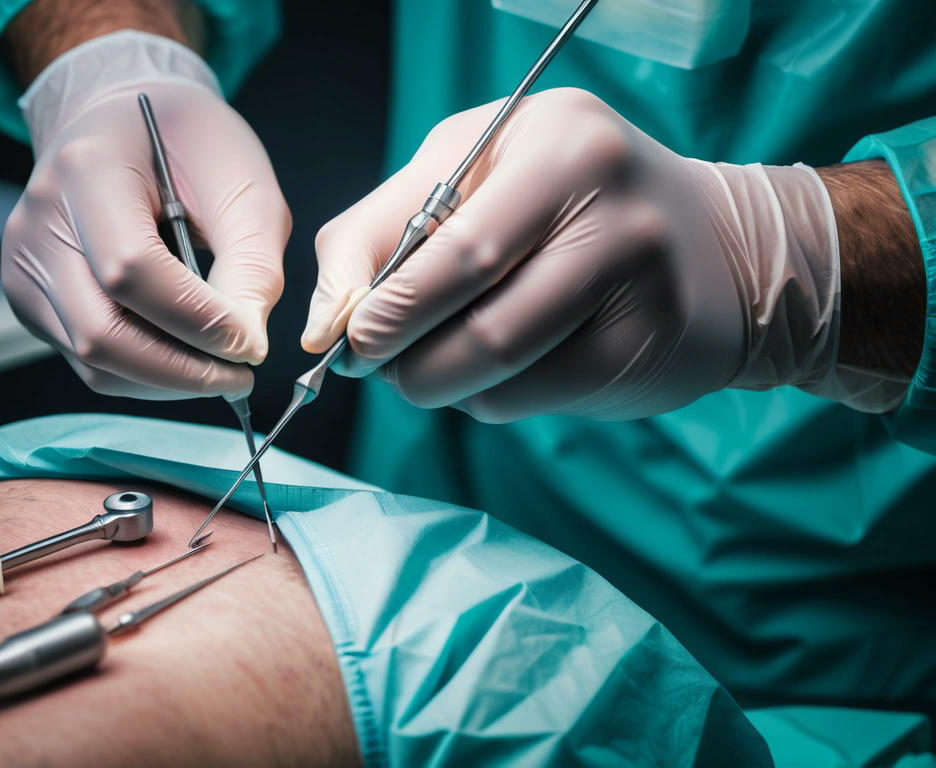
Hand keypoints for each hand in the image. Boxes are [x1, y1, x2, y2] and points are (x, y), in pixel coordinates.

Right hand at [3, 32, 289, 399]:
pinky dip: (146, 373)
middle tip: (241, 375)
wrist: (124, 120)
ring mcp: (26, 264)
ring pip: (93, 361)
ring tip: (220, 369)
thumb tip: (245, 344)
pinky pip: (89, 361)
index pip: (132, 271)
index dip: (198, 321)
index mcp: (87, 169)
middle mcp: (40, 221)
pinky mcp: (32, 297)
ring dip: (167, 381)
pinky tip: (186, 356)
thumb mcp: (244, 183)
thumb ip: (251, 264)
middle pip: (100, 334)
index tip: (252, 343)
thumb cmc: (189, 142)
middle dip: (183, 371)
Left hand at [304, 87, 847, 421]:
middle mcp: (612, 209)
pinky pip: (531, 398)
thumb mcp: (470, 174)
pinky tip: (499, 369)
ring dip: (442, 383)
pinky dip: (489, 396)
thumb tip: (324, 323)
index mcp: (557, 144)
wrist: (711, 246)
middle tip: (376, 364)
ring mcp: (641, 287)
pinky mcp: (648, 352)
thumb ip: (380, 229)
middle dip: (404, 359)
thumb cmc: (564, 201)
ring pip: (500, 371)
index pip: (449, 248)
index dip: (383, 308)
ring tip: (435, 363)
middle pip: (477, 320)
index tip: (345, 338)